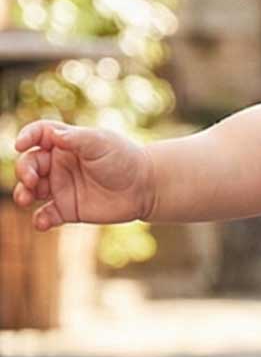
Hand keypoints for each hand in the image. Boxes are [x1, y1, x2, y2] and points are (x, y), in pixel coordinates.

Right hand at [10, 119, 155, 230]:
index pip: (38, 135)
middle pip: (30, 163)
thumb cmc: (124, 159)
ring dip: (23, 193)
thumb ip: (76, 139)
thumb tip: (51, 134)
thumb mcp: (101, 143)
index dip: (26, 137)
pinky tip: (42, 222)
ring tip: (25, 199)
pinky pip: (47, 215)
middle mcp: (59, 164)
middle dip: (24, 170)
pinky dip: (40, 219)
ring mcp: (62, 187)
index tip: (20, 145)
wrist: (144, 187)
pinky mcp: (68, 209)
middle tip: (31, 180)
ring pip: (31, 190)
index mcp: (66, 143)